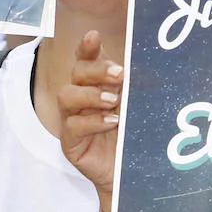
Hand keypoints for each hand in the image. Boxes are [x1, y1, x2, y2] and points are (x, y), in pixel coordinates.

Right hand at [56, 31, 122, 200]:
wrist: (131, 175)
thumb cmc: (134, 137)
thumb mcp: (137, 107)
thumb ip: (134, 87)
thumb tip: (144, 65)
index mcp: (96, 85)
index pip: (86, 60)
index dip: (87, 48)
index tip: (93, 37)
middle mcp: (81, 99)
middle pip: (77, 73)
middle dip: (97, 70)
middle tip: (120, 74)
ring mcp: (72, 120)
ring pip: (67, 96)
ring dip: (91, 94)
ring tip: (113, 100)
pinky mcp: (70, 143)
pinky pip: (72, 126)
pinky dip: (93, 121)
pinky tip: (111, 122)